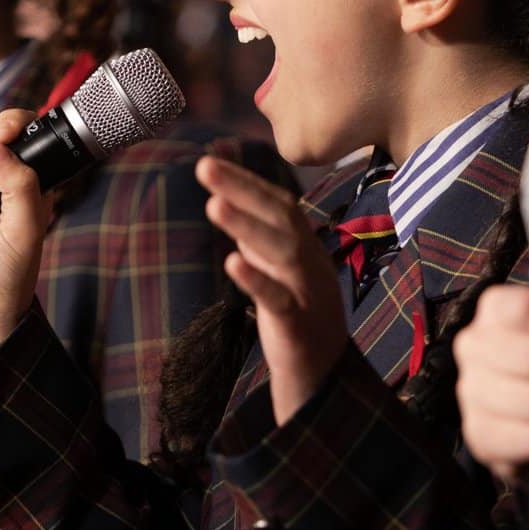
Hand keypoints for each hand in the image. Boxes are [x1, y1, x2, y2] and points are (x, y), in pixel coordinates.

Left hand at [197, 154, 348, 426]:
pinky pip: (278, 300)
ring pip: (282, 253)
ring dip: (248, 226)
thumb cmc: (293, 310)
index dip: (246, 179)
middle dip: (243, 189)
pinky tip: (232, 263)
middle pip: (280, 217)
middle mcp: (309, 261)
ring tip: (213, 205)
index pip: (277, 203)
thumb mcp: (275, 264)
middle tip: (204, 166)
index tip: (211, 156)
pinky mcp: (298, 326)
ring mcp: (307, 292)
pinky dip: (256, 280)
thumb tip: (223, 186)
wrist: (324, 373)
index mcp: (303, 245)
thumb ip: (254, 226)